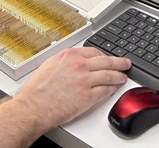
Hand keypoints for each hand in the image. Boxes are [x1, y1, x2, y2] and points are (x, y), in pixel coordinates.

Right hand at [11, 47, 130, 132]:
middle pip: (106, 61)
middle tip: (125, 63)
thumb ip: (65, 61)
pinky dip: (112, 89)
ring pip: (109, 75)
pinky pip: (105, 90)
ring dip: (119, 76)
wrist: (33, 107)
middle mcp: (79, 66)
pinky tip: (114, 88)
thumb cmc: (37, 90)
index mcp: (69, 56)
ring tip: (123, 76)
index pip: (94, 51)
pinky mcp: (88, 96)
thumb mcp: (50, 65)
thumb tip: (75, 62)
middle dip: (119, 62)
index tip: (108, 57)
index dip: (104, 55)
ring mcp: (85, 80)